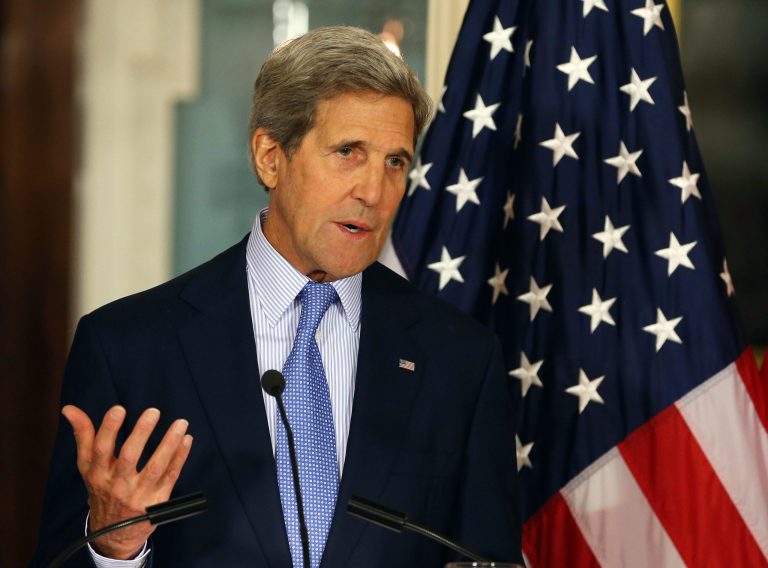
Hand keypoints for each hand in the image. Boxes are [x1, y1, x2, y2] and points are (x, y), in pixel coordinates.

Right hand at [62, 404, 192, 559]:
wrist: (112, 534)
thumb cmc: (102, 490)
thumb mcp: (88, 467)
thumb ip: (83, 436)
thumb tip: (69, 409)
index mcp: (97, 473)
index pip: (100, 449)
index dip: (108, 429)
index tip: (119, 409)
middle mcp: (116, 484)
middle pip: (129, 456)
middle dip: (141, 433)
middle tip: (153, 411)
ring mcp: (138, 494)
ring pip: (156, 467)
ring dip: (169, 443)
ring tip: (180, 423)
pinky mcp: (156, 502)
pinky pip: (171, 476)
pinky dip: (180, 457)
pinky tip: (186, 440)